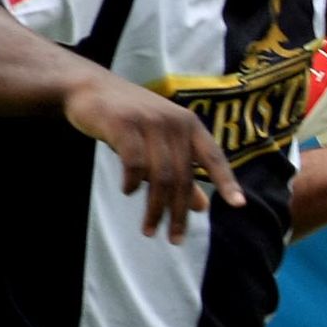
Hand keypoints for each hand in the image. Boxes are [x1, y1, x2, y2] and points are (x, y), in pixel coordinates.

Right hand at [62, 67, 244, 241]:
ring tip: (149, 230)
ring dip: (155, 208)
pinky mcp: (124, 123)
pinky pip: (134, 162)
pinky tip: (128, 191)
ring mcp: (150, 121)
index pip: (214, 157)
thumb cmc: (129, 119)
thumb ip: (182, 172)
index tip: (238, 205)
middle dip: (179, 212)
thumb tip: (203, 206)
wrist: (88, 87)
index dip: (227, 181)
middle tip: (175, 239)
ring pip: (160, 175)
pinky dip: (133, 182)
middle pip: (183, 176)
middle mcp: (174, 122)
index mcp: (189, 125)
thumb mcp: (160, 142)